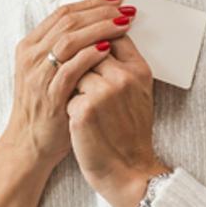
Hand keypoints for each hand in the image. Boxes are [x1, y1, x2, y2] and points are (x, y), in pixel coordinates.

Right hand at [3, 0, 138, 168]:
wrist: (30, 144)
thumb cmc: (47, 106)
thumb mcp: (49, 71)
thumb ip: (65, 49)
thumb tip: (97, 23)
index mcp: (29, 46)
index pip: (62, 12)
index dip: (91, 2)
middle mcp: (30, 56)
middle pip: (67, 21)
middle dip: (100, 12)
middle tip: (126, 8)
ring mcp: (38, 75)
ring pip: (69, 39)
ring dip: (100, 28)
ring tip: (124, 23)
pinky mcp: (49, 94)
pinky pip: (71, 68)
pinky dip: (90, 56)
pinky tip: (108, 49)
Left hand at [66, 34, 169, 206]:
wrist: (127, 171)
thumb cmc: (129, 133)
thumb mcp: (138, 95)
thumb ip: (124, 65)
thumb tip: (103, 38)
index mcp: (139, 70)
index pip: (113, 35)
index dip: (97, 40)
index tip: (91, 48)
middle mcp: (124, 77)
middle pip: (89, 49)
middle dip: (83, 64)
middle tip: (86, 86)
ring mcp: (104, 92)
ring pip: (74, 68)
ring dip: (73, 84)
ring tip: (86, 107)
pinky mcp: (85, 109)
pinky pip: (66, 91)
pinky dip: (68, 105)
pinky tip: (79, 121)